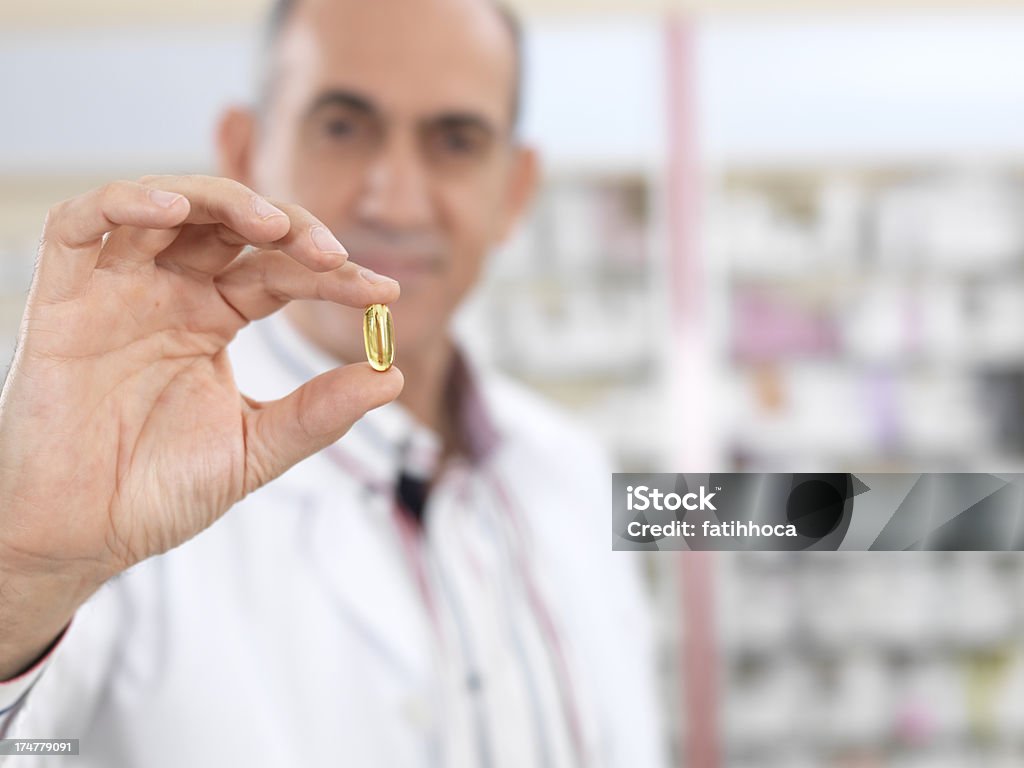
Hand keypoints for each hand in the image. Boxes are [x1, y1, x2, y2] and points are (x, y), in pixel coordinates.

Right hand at [0, 175, 402, 587]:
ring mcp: (116, 288)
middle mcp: (169, 291)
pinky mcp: (60, 297)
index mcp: (214, 317)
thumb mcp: (256, 448)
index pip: (280, 271)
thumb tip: (392, 376)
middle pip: (231, 224)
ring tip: (271, 224)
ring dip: (220, 199)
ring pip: (167, 205)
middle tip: (334, 256)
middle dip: (288, 226)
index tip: (386, 292)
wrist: (81, 535)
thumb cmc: (160, 491)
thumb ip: (319, 412)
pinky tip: (173, 210)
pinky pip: (81, 225)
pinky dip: (124, 203)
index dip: (333, 276)